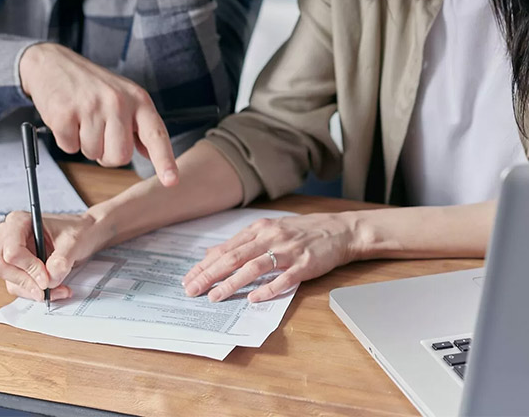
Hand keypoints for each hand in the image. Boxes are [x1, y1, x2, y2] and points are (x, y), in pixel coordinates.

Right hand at [0, 211, 109, 300]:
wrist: (84, 235)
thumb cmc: (77, 230)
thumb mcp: (73, 242)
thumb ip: (61, 260)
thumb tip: (49, 279)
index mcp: (19, 222)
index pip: (12, 251)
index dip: (28, 268)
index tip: (46, 278)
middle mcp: (8, 236)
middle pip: (1, 267)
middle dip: (26, 282)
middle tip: (48, 289)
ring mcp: (9, 253)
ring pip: (10, 280)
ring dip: (33, 290)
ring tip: (59, 289)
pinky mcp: (16, 268)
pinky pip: (18, 286)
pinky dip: (35, 292)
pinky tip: (54, 289)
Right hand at [19, 43, 177, 184]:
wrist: (53, 63)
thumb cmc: (92, 84)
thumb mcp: (124, 96)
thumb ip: (139, 125)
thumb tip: (150, 153)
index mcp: (138, 99)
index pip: (156, 134)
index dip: (164, 160)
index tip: (171, 180)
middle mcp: (118, 102)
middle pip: (120, 156)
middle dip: (107, 154)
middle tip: (99, 133)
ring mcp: (91, 107)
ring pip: (93, 154)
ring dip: (85, 144)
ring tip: (82, 119)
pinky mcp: (65, 113)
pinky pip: (69, 148)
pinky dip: (66, 140)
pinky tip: (68, 118)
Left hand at [181, 212, 360, 302]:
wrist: (340, 230)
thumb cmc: (302, 232)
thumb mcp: (269, 230)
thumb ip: (241, 242)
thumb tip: (211, 254)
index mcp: (259, 229)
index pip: (226, 249)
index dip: (205, 265)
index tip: (188, 279)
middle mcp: (270, 237)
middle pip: (234, 257)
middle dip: (210, 275)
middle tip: (192, 290)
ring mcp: (288, 251)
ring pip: (254, 267)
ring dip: (232, 283)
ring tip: (215, 296)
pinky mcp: (304, 264)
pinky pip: (284, 278)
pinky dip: (267, 289)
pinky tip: (253, 299)